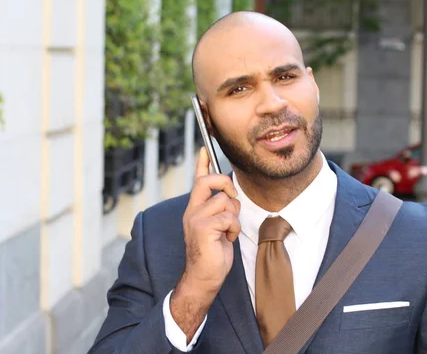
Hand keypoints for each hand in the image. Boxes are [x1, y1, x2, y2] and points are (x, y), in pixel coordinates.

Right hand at [170, 147, 240, 341]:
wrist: (204, 277)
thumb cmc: (212, 253)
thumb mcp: (217, 227)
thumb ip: (220, 210)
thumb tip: (230, 196)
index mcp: (195, 209)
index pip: (198, 181)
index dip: (202, 164)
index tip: (204, 149)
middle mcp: (192, 211)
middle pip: (208, 182)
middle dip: (225, 184)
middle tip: (232, 198)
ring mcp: (195, 219)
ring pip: (224, 202)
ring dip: (234, 217)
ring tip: (228, 231)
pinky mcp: (203, 228)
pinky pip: (228, 218)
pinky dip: (234, 229)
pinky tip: (227, 239)